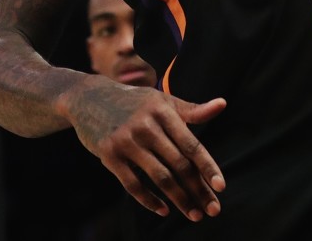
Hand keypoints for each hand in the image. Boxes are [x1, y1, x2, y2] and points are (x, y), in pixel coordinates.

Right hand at [70, 78, 226, 220]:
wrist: (89, 97)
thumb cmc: (135, 102)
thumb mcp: (162, 101)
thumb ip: (192, 110)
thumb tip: (222, 105)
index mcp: (163, 112)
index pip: (191, 144)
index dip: (207, 167)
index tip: (221, 187)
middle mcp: (146, 126)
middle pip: (178, 164)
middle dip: (198, 189)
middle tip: (213, 210)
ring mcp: (127, 141)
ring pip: (159, 177)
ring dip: (179, 199)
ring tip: (194, 214)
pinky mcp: (109, 155)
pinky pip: (133, 184)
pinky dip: (149, 200)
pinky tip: (164, 210)